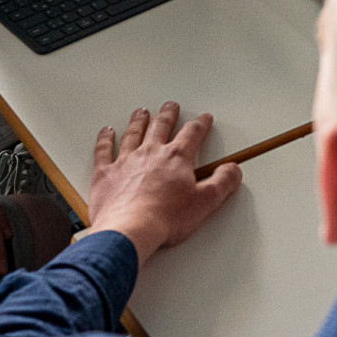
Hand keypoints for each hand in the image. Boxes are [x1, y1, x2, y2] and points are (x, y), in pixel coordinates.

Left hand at [86, 102, 242, 263]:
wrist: (129, 230)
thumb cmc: (165, 218)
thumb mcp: (205, 202)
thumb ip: (222, 183)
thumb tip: (232, 170)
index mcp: (176, 158)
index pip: (192, 134)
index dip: (200, 124)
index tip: (204, 119)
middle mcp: (150, 153)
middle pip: (161, 127)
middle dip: (168, 115)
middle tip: (171, 106)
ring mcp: (126, 161)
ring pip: (134, 133)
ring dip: (139, 121)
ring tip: (142, 112)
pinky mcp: (106, 174)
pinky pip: (104, 150)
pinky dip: (105, 139)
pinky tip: (106, 132)